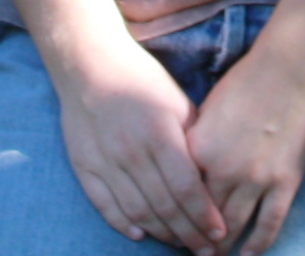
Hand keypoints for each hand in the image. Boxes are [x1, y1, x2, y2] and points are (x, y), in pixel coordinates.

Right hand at [55, 27, 228, 250]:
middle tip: (206, 251)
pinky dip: (124, 224)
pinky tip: (142, 235)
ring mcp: (106, 162)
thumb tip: (214, 174)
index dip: (204, 215)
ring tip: (180, 244)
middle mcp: (133, 152)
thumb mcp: (178, 102)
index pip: (186, 187)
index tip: (220, 233)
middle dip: (188, 233)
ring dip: (161, 233)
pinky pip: (106, 206)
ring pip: (137, 212)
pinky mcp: (84, 168)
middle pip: (164, 206)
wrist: (91, 66)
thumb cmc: (143, 81)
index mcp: (161, 133)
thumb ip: (193, 139)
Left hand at [188, 32, 304, 252]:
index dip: (175, 222)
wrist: (292, 68)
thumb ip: (194, 147)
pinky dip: (257, 244)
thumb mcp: (208, 112)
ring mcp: (257, 178)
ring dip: (223, 248)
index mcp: (199, 152)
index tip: (171, 234)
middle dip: (196, 242)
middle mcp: (224, 170)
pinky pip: (269, 223)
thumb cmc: (247, 83)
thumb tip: (183, 175)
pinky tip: (249, 255)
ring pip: (233, 228)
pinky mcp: (285, 181)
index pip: (179, 200)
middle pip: (204, 220)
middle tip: (193, 252)